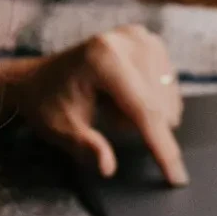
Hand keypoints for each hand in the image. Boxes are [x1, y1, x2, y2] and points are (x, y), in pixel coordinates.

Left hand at [0, 25, 186, 183]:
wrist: (39, 78)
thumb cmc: (48, 104)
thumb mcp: (60, 130)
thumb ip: (86, 147)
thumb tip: (108, 166)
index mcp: (104, 58)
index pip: (144, 110)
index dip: (162, 147)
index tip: (177, 178)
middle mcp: (128, 41)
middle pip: (159, 105)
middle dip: (139, 125)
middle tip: (108, 119)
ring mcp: (142, 37)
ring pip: (167, 98)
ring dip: (145, 113)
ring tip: (112, 105)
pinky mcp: (150, 41)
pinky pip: (168, 86)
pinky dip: (151, 100)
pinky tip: (124, 96)